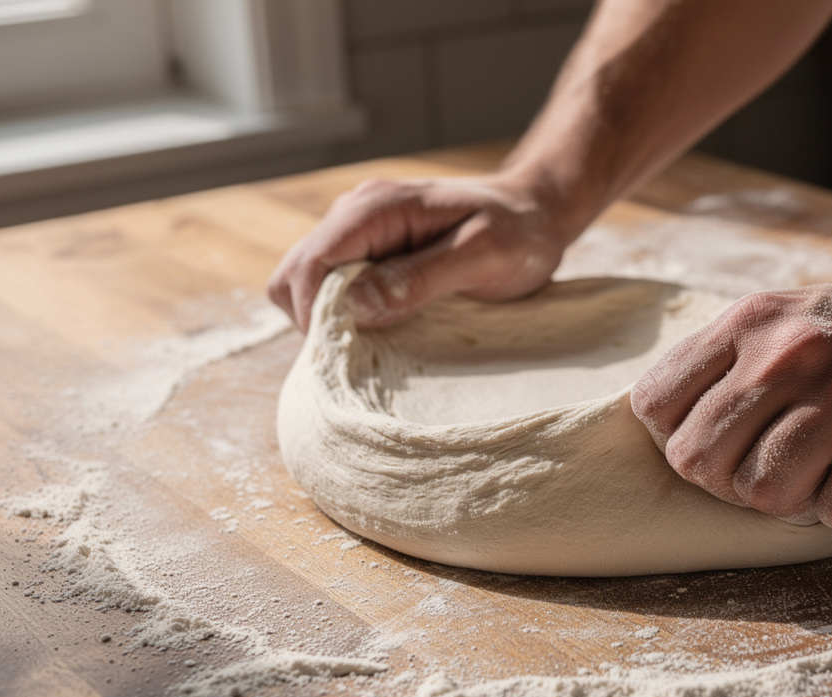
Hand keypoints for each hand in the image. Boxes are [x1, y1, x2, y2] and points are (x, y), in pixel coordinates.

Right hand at [267, 175, 569, 331]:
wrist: (538, 211)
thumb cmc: (520, 232)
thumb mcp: (483, 256)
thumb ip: (419, 278)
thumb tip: (354, 306)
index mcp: (377, 207)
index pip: (310, 265)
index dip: (317, 315)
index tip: (351, 351)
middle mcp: (356, 214)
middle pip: (294, 277)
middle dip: (316, 321)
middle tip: (366, 353)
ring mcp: (359, 233)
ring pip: (307, 287)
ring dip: (331, 321)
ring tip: (380, 343)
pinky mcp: (369, 253)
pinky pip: (333, 290)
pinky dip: (347, 316)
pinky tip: (386, 330)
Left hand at [630, 270, 831, 528]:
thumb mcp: (795, 316)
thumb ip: (733, 360)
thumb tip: (666, 424)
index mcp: (753, 321)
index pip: (653, 404)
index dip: (679, 438)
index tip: (725, 441)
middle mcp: (789, 352)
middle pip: (698, 461)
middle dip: (730, 483)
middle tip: (779, 468)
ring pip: (761, 494)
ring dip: (793, 501)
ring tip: (830, 470)